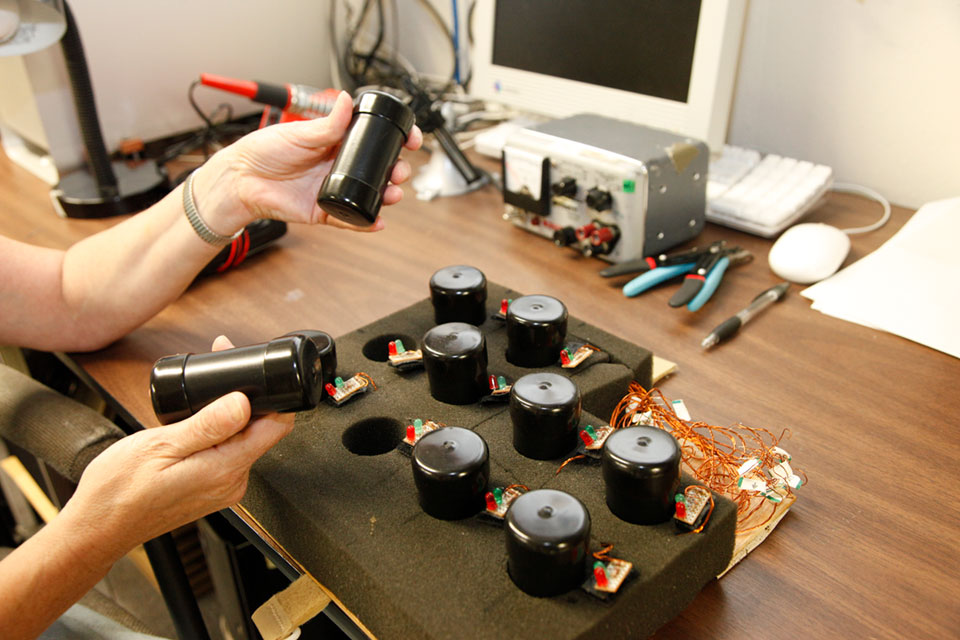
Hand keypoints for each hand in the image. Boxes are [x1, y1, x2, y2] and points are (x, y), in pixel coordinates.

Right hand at [59, 336, 292, 554]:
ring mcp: (224, 487)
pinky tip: (196, 425)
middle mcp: (232, 482)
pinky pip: (228, 453)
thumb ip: (207, 425)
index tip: (254, 376)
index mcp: (225, 470)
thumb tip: (243, 403)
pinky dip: (218, 434)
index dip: (272, 395)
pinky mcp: (213, 488)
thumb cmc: (119, 491)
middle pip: (261, 430)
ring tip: (200, 400)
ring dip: (229, 416)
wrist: (97, 527)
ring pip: (244, 440)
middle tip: (219, 376)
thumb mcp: (161, 445)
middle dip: (245, 400)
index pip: (276, 427)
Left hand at [196, 91, 422, 233]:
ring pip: (369, 195)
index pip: (372, 140)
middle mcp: (338, 166)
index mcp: (335, 142)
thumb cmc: (263, 151)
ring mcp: (333, 189)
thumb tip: (347, 101)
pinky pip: (351, 220)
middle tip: (400, 170)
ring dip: (387, 195)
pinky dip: (367, 223)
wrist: (240, 180)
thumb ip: (328, 123)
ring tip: (394, 193)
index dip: (393, 139)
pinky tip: (379, 221)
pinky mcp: (325, 212)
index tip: (408, 139)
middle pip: (377, 169)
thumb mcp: (300, 133)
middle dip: (396, 170)